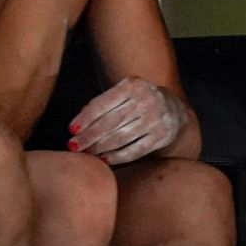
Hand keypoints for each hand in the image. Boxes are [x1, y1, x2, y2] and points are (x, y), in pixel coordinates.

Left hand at [69, 78, 185, 165]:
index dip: (85, 118)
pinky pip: (135, 150)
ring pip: (121, 138)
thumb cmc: (137, 102)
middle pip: (110, 122)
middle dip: (89, 136)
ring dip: (100, 148)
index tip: (71, 130)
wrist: (174, 109)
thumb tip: (78, 125)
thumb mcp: (123, 94)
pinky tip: (104, 160)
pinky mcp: (162, 136)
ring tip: (88, 153)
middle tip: (73, 146)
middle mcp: (146, 100)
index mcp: (133, 85)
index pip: (102, 103)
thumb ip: (102, 105)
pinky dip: (117, 157)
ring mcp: (156, 119)